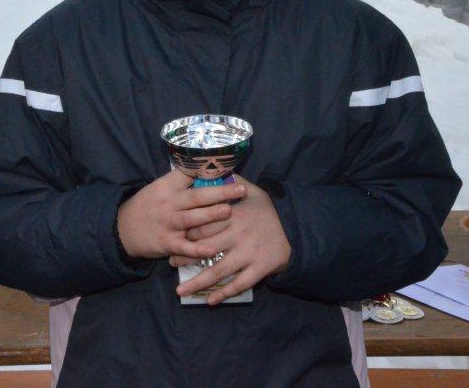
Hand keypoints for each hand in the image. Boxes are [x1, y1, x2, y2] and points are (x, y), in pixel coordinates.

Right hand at [117, 168, 244, 259]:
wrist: (122, 228)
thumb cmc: (147, 206)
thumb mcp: (158, 189)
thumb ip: (180, 183)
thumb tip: (207, 172)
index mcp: (167, 187)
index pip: (187, 174)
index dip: (206, 170)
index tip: (226, 167)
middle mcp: (169, 204)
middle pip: (196, 197)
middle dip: (219, 193)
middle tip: (240, 190)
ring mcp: (168, 223)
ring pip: (192, 219)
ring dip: (210, 215)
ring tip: (229, 211)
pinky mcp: (166, 243)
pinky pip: (184, 247)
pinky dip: (197, 250)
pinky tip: (212, 250)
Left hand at [174, 176, 291, 304]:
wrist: (298, 228)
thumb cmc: (270, 210)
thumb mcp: (253, 191)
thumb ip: (231, 183)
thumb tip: (213, 169)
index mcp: (233, 215)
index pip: (202, 225)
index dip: (185, 233)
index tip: (172, 237)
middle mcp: (238, 235)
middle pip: (205, 248)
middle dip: (185, 257)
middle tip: (170, 262)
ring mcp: (249, 253)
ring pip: (219, 270)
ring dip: (198, 282)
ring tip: (180, 291)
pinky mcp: (260, 268)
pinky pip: (240, 284)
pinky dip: (224, 293)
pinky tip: (210, 301)